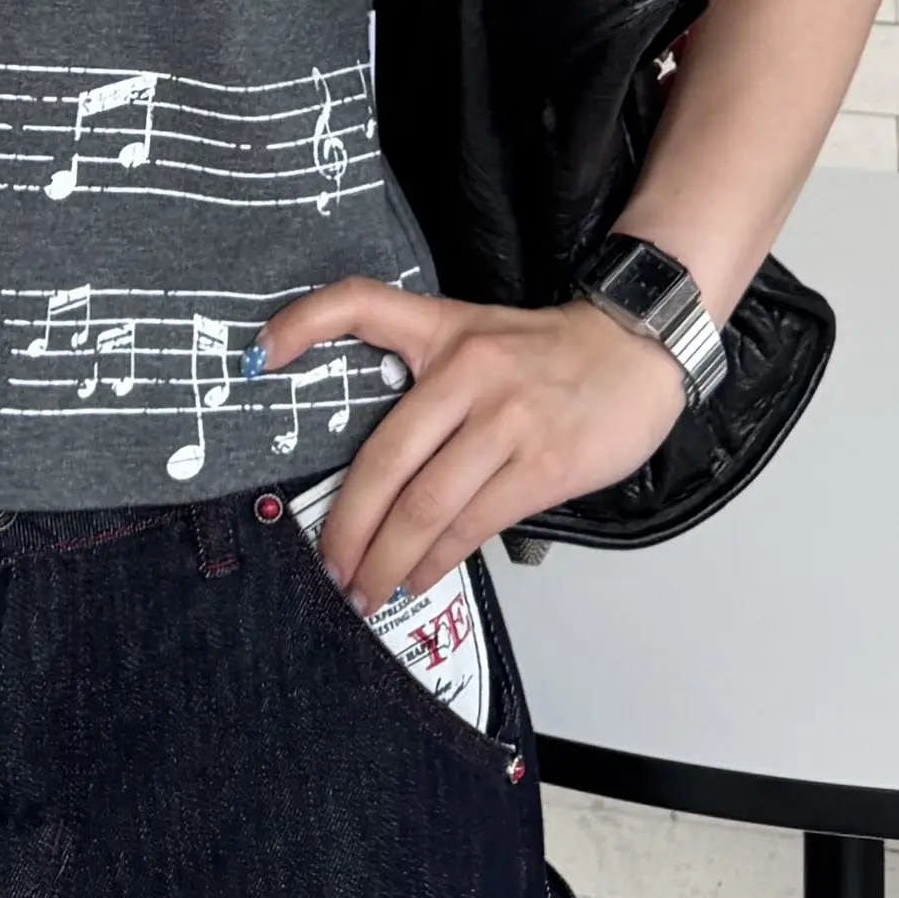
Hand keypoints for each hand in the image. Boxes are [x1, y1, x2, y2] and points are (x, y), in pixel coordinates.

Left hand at [252, 276, 689, 615]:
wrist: (637, 348)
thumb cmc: (549, 351)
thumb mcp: (476, 334)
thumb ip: (427, 381)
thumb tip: (377, 469)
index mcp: (442, 331)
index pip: (359, 305)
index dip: (303, 324)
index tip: (261, 357)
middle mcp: (467, 373)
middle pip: (385, 460)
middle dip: (348, 526)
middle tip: (328, 567)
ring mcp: (506, 422)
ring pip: (426, 506)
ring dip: (388, 561)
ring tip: (366, 592)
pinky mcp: (542, 466)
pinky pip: (473, 525)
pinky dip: (438, 560)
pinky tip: (418, 578)